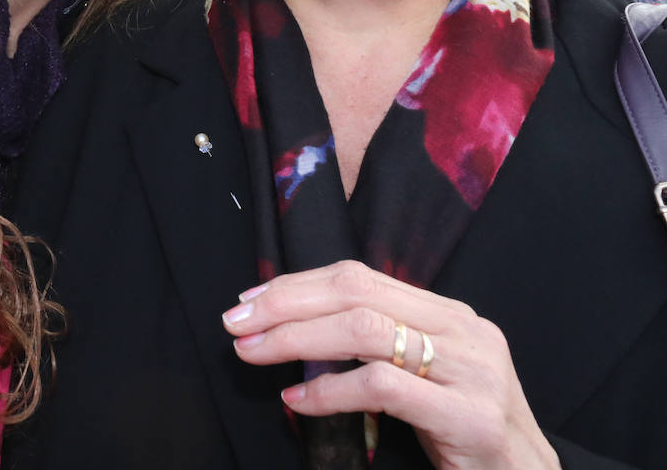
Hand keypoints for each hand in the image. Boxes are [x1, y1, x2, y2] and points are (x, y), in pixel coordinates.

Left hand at [222, 261, 558, 469]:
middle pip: (356, 293)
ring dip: (296, 340)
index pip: (359, 277)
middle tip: (236, 323)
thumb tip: (298, 325)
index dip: (298, 285)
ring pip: (364, 330)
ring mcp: (471, 371)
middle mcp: (463, 330)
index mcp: (449, 313)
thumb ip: (381, 343)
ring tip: (253, 354)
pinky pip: (382, 387)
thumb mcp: (427, 375)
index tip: (249, 302)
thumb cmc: (465, 432)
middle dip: (286, 304)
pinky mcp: (470, 416)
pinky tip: (297, 400)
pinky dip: (329, 391)